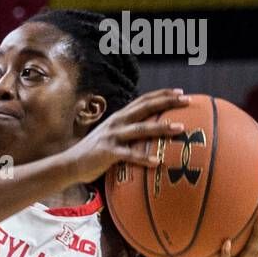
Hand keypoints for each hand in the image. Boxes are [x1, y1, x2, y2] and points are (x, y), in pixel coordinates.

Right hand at [65, 90, 190, 185]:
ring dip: (162, 127)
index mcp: (119, 117)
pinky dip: (144, 158)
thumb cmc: (94, 153)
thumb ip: (127, 133)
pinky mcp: (108, 153)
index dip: (162, 94)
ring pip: (142, 129)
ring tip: (180, 128)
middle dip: (168, 102)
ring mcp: (113, 136)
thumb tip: (146, 136)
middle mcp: (117, 122)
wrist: (70, 164)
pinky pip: (130, 155)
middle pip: (146, 107)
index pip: (144, 100)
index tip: (181, 92)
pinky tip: (157, 162)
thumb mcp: (111, 137)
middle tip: (187, 100)